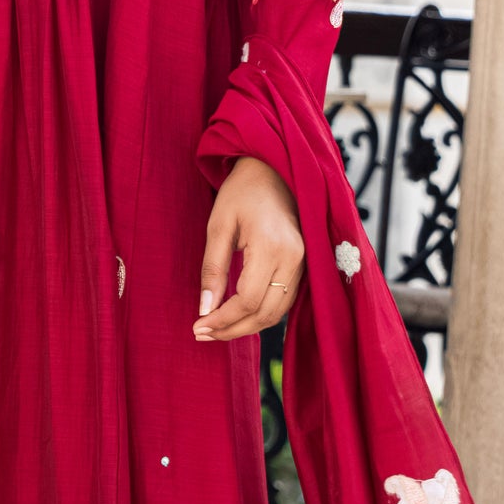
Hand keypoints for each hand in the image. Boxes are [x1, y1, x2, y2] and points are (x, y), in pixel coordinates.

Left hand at [194, 155, 303, 340]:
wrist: (273, 169)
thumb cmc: (241, 192)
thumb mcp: (218, 226)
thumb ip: (212, 269)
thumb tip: (204, 309)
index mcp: (271, 245)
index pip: (248, 300)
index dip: (222, 320)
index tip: (198, 326)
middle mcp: (294, 258)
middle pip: (265, 313)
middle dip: (232, 330)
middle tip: (202, 334)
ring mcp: (304, 262)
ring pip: (277, 313)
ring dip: (247, 327)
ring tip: (216, 329)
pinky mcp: (304, 264)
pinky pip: (284, 301)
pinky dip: (262, 315)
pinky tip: (238, 316)